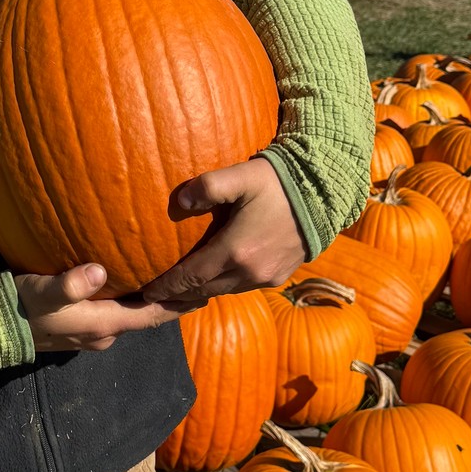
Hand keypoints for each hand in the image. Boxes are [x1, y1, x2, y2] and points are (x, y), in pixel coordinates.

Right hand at [16, 263, 190, 353]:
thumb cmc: (19, 306)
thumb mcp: (44, 291)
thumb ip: (70, 284)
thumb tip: (98, 272)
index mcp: (101, 325)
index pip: (150, 316)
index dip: (178, 306)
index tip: (205, 293)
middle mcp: (100, 335)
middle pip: (143, 318)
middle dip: (167, 303)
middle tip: (190, 282)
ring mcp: (87, 335)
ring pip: (126, 317)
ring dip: (146, 303)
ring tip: (162, 281)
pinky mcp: (74, 328)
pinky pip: (109, 314)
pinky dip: (125, 302)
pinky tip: (123, 286)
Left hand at [141, 157, 305, 307]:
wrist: (323, 193)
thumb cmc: (277, 182)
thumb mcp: (240, 176)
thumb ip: (208, 186)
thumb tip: (182, 201)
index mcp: (236, 251)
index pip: (191, 277)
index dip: (168, 286)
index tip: (147, 292)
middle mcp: (250, 272)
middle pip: (205, 290)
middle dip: (180, 294)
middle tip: (157, 295)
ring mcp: (267, 277)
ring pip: (224, 291)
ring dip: (202, 291)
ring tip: (182, 289)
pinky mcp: (279, 276)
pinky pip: (243, 287)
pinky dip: (224, 286)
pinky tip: (215, 279)